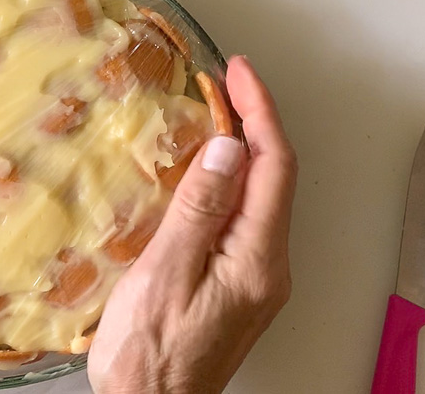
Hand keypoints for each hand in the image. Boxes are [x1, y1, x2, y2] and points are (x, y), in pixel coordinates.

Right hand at [88, 56, 296, 393]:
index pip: (273, 166)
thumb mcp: (167, 273)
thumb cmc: (150, 353)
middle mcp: (269, 267)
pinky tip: (205, 170)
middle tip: (224, 81)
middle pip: (275, 177)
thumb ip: (199, 209)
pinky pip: (244, 218)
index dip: (259, 111)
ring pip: (261, 196)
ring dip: (243, 149)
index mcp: (257, 259)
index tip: (238, 71)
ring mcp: (257, 278)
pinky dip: (230, 181)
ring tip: (215, 111)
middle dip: (255, 122)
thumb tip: (227, 149)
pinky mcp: (239, 286)